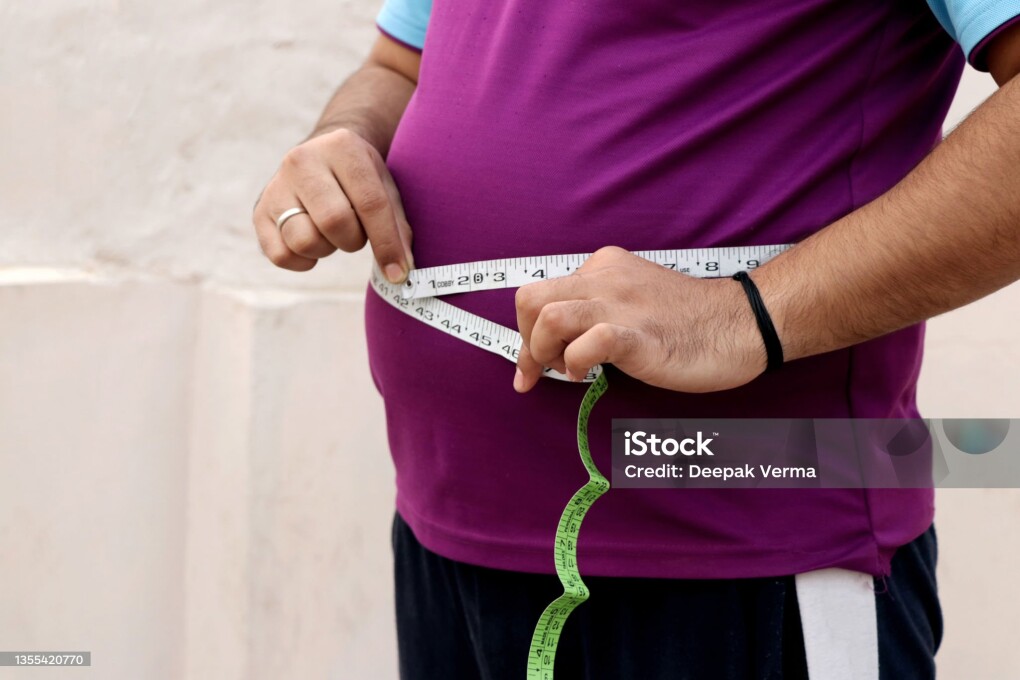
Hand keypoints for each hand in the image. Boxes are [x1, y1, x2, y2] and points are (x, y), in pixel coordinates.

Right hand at [252, 128, 413, 280]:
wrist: (322, 155)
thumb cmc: (360, 179)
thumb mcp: (385, 188)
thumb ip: (397, 227)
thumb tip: (400, 273)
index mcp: (342, 147)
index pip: (370, 203)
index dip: (387, 244)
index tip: (399, 273)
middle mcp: (302, 160)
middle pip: (334, 221)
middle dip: (353, 240)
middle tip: (356, 233)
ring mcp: (277, 185)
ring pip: (304, 240)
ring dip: (327, 249)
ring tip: (331, 233)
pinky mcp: (260, 210)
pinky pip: (281, 255)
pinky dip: (302, 261)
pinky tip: (313, 244)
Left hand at [513, 246, 767, 392]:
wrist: (742, 323)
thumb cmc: (688, 321)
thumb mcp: (633, 299)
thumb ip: (597, 309)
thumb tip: (559, 343)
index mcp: (602, 266)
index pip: (541, 294)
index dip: (526, 334)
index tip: (529, 369)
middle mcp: (604, 278)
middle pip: (530, 299)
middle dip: (525, 342)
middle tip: (544, 370)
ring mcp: (621, 305)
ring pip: (549, 317)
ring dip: (543, 352)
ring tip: (567, 371)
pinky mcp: (638, 334)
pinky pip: (589, 342)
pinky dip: (576, 363)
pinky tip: (589, 375)